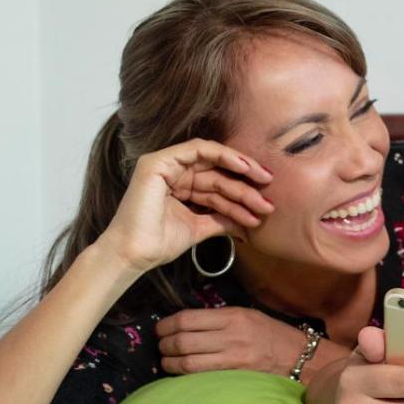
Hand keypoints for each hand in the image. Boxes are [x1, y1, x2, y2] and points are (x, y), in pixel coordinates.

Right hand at [96, 138, 274, 272]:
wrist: (135, 254)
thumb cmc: (159, 243)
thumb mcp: (199, 228)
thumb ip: (221, 219)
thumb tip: (246, 221)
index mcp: (180, 187)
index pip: (217, 185)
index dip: (242, 192)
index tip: (265, 203)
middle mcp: (173, 173)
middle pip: (218, 175)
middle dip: (246, 188)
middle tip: (269, 203)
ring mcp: (165, 165)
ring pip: (213, 163)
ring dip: (240, 177)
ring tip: (261, 195)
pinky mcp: (158, 162)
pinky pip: (197, 149)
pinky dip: (222, 155)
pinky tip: (243, 166)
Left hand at [156, 307, 308, 376]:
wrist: (300, 358)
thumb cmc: (271, 334)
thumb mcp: (247, 315)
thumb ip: (218, 319)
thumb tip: (184, 324)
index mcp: (233, 317)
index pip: (187, 319)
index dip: (166, 325)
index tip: (160, 329)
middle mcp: (231, 337)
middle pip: (182, 341)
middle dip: (164, 345)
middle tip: (162, 346)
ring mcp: (232, 360)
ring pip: (186, 363)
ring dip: (169, 363)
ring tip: (167, 361)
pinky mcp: (233, 378)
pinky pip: (199, 377)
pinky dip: (183, 375)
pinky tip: (179, 373)